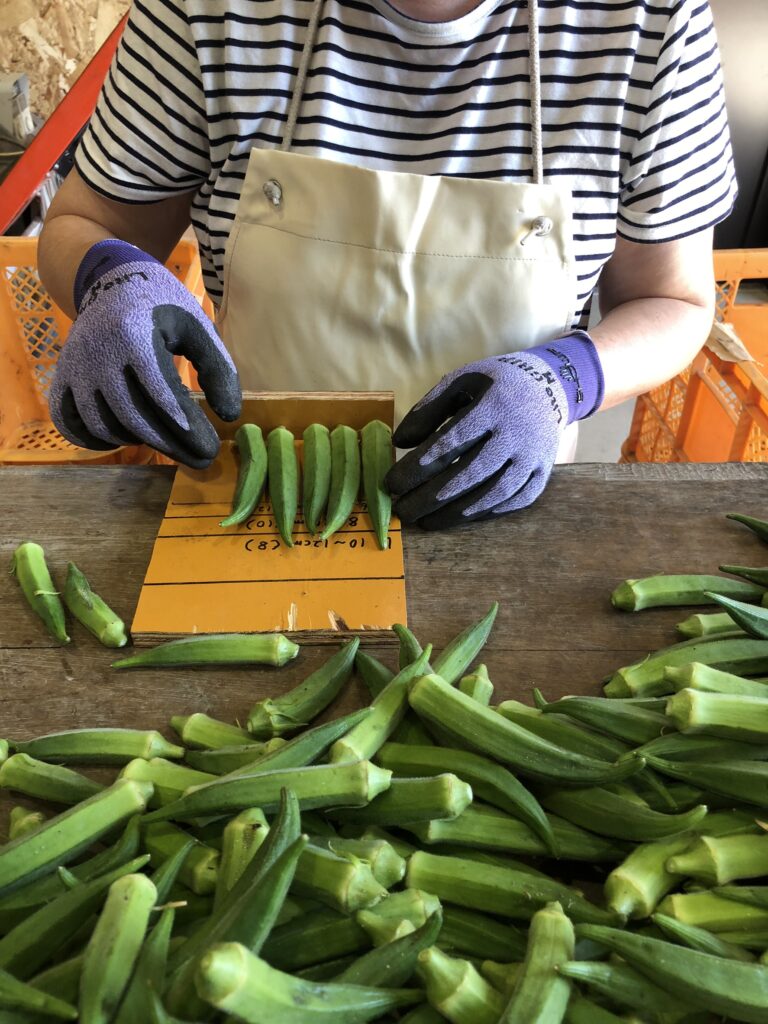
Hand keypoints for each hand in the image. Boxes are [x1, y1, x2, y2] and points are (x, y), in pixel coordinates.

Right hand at [49, 240, 240, 467]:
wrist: (111, 281)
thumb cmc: (161, 305)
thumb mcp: (197, 327)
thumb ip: (217, 368)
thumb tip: (229, 416)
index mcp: (135, 337)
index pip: (163, 396)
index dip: (188, 428)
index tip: (211, 448)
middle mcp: (99, 355)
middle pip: (135, 418)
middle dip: (172, 445)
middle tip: (201, 459)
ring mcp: (75, 369)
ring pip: (104, 426)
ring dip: (139, 442)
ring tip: (168, 440)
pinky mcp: (62, 379)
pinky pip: (71, 424)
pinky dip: (97, 440)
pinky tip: (127, 439)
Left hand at [385, 332, 603, 528]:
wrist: (550, 385)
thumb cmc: (495, 385)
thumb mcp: (461, 382)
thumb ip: (427, 409)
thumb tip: (399, 443)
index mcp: (493, 406)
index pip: (451, 442)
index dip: (419, 467)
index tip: (392, 483)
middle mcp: (516, 434)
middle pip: (469, 474)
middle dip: (430, 497)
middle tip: (402, 512)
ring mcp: (533, 456)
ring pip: (493, 494)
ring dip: (456, 513)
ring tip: (426, 522)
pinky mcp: (543, 473)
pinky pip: (514, 501)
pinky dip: (486, 512)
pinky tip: (460, 517)